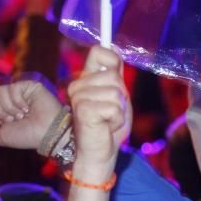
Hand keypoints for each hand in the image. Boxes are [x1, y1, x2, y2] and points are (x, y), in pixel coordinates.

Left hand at [0, 77, 62, 148]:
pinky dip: (17, 101)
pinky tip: (27, 108)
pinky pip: (10, 87)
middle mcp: (6, 99)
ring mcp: (16, 91)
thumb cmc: (26, 137)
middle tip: (10, 119)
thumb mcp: (0, 138)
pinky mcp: (26, 85)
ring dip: (7, 108)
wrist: (47, 134)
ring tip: (20, 115)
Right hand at [67, 46, 131, 167]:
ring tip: (108, 121)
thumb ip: (114, 75)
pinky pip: (114, 108)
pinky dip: (117, 120)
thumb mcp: (116, 96)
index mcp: (85, 79)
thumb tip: (113, 47)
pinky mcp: (83, 109)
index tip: (116, 77)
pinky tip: (106, 127)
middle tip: (112, 113)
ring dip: (120, 111)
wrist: (99, 154)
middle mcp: (78, 85)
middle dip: (122, 97)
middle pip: (115, 76)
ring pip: (116, 93)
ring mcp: (79, 97)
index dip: (113, 61)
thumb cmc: (108, 127)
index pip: (100, 52)